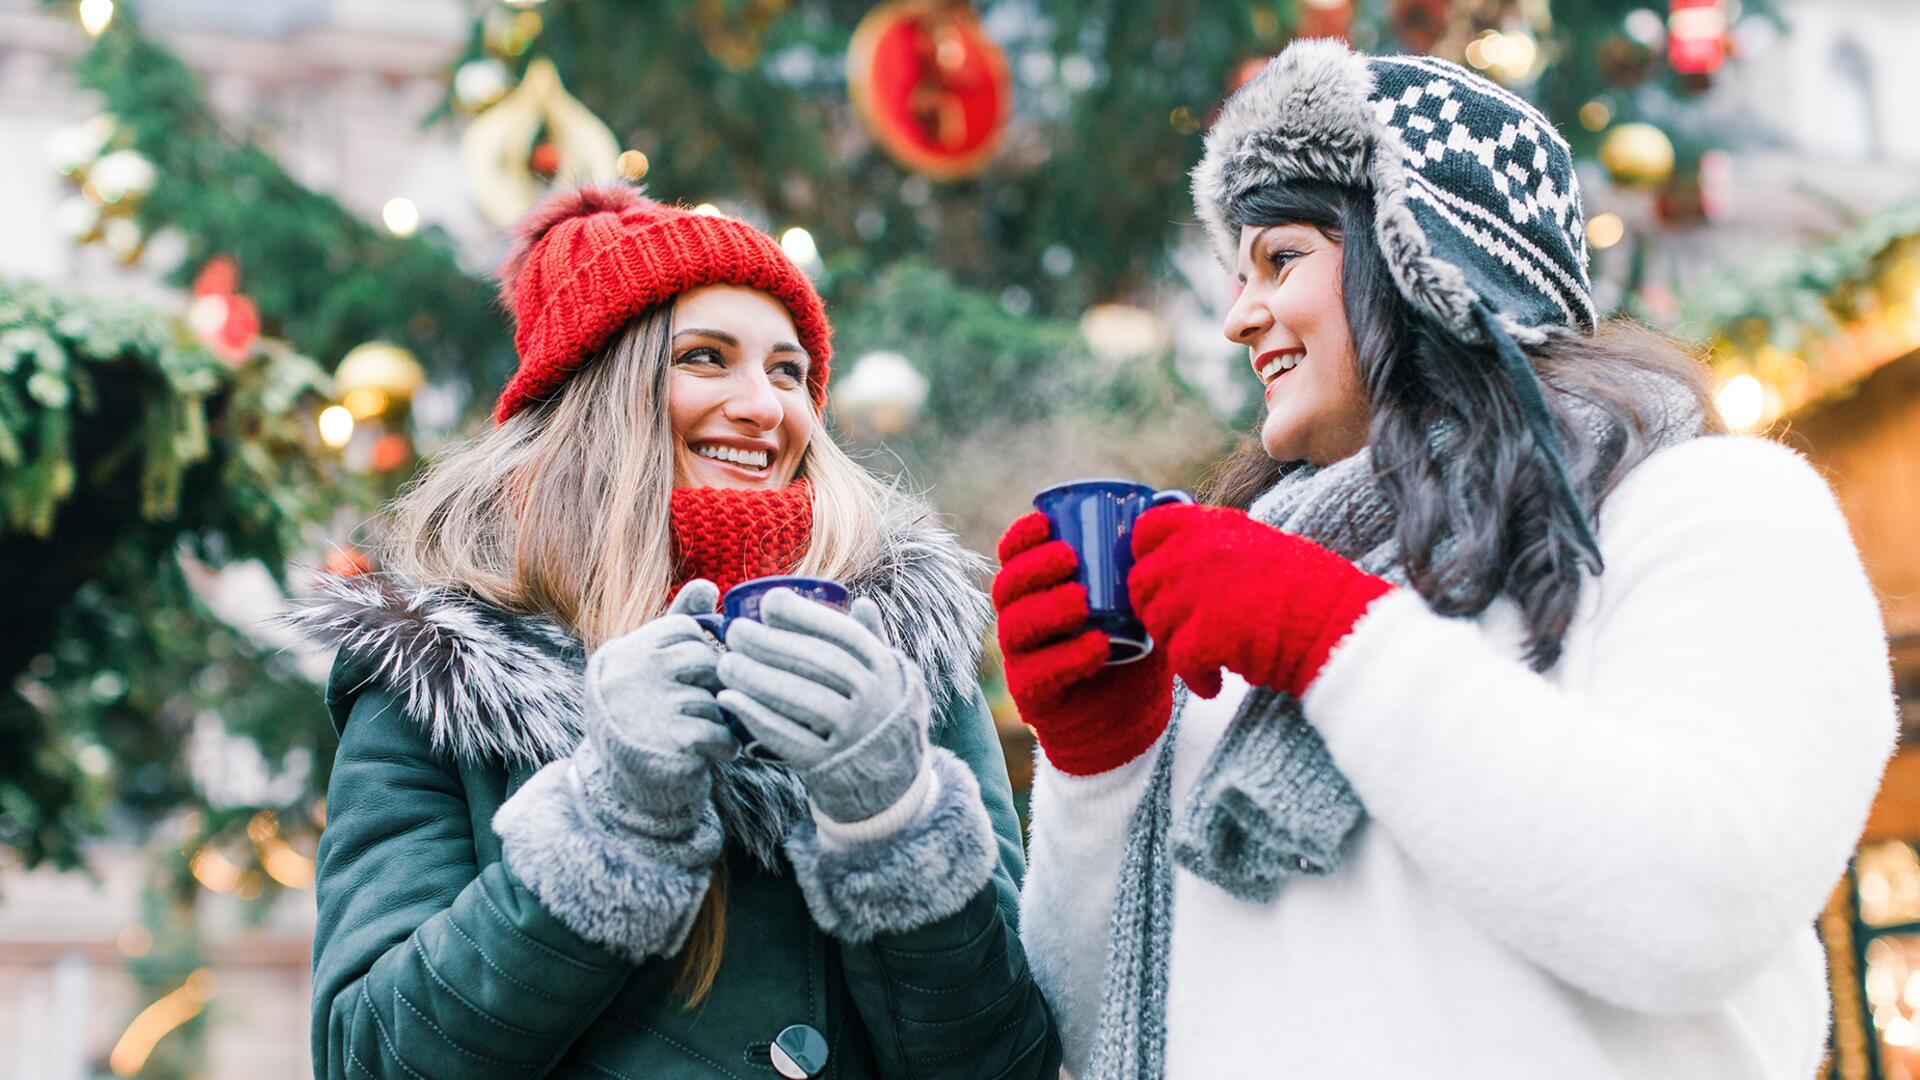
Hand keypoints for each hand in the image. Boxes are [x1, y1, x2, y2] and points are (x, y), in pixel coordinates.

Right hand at [579, 579, 736, 836]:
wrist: (622, 792)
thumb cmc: (643, 720)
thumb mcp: (651, 669)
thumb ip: (677, 625)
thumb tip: (706, 584)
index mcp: (626, 651)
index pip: (687, 629)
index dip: (700, 655)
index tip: (690, 681)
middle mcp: (631, 673)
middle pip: (705, 660)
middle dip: (713, 688)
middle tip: (701, 711)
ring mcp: (649, 706)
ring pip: (715, 697)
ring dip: (719, 720)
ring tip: (701, 734)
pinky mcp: (670, 742)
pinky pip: (720, 732)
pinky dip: (724, 747)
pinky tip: (708, 753)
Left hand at [715, 590, 929, 824]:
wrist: (892, 784)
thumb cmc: (883, 718)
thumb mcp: (892, 679)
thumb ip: (874, 642)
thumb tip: (863, 602)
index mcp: (886, 671)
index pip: (844, 636)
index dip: (805, 616)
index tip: (768, 601)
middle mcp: (874, 700)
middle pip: (819, 664)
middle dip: (772, 644)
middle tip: (735, 631)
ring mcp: (853, 734)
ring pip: (802, 700)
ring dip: (758, 679)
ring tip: (726, 663)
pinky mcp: (828, 764)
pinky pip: (788, 738)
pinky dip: (756, 718)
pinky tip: (729, 700)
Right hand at [991, 511, 1172, 775]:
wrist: (1131, 712)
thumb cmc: (1132, 641)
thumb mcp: (1141, 595)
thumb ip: (1148, 554)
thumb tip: (1171, 501)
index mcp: (1035, 590)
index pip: (1011, 557)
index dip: (1020, 536)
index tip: (1046, 521)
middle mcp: (1019, 621)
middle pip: (1006, 588)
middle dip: (1032, 569)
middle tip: (1070, 558)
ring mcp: (1022, 659)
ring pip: (1015, 628)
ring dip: (1047, 610)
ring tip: (1082, 601)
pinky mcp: (1034, 696)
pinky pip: (1038, 675)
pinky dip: (1068, 658)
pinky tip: (1097, 646)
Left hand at [1128, 503, 1393, 699]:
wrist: (1339, 624)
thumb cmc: (1310, 589)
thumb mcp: (1259, 546)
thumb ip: (1216, 548)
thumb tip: (1178, 564)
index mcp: (1211, 525)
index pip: (1148, 529)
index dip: (1144, 556)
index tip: (1159, 578)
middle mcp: (1196, 551)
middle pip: (1142, 584)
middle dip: (1157, 610)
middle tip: (1184, 630)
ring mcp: (1196, 592)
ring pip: (1156, 624)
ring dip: (1176, 645)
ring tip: (1207, 658)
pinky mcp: (1203, 634)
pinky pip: (1178, 661)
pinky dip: (1195, 678)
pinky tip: (1214, 683)